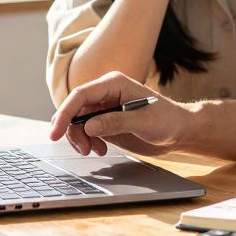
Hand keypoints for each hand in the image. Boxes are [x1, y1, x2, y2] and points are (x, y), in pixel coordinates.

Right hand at [49, 71, 193, 156]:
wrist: (179, 131)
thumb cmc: (168, 120)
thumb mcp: (143, 122)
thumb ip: (115, 122)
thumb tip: (88, 126)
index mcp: (114, 83)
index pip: (80, 95)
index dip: (65, 113)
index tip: (56, 132)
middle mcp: (106, 94)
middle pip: (74, 110)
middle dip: (72, 130)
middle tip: (83, 150)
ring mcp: (105, 109)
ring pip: (77, 122)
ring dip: (80, 139)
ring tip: (94, 151)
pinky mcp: (106, 122)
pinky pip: (86, 131)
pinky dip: (87, 142)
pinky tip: (100, 149)